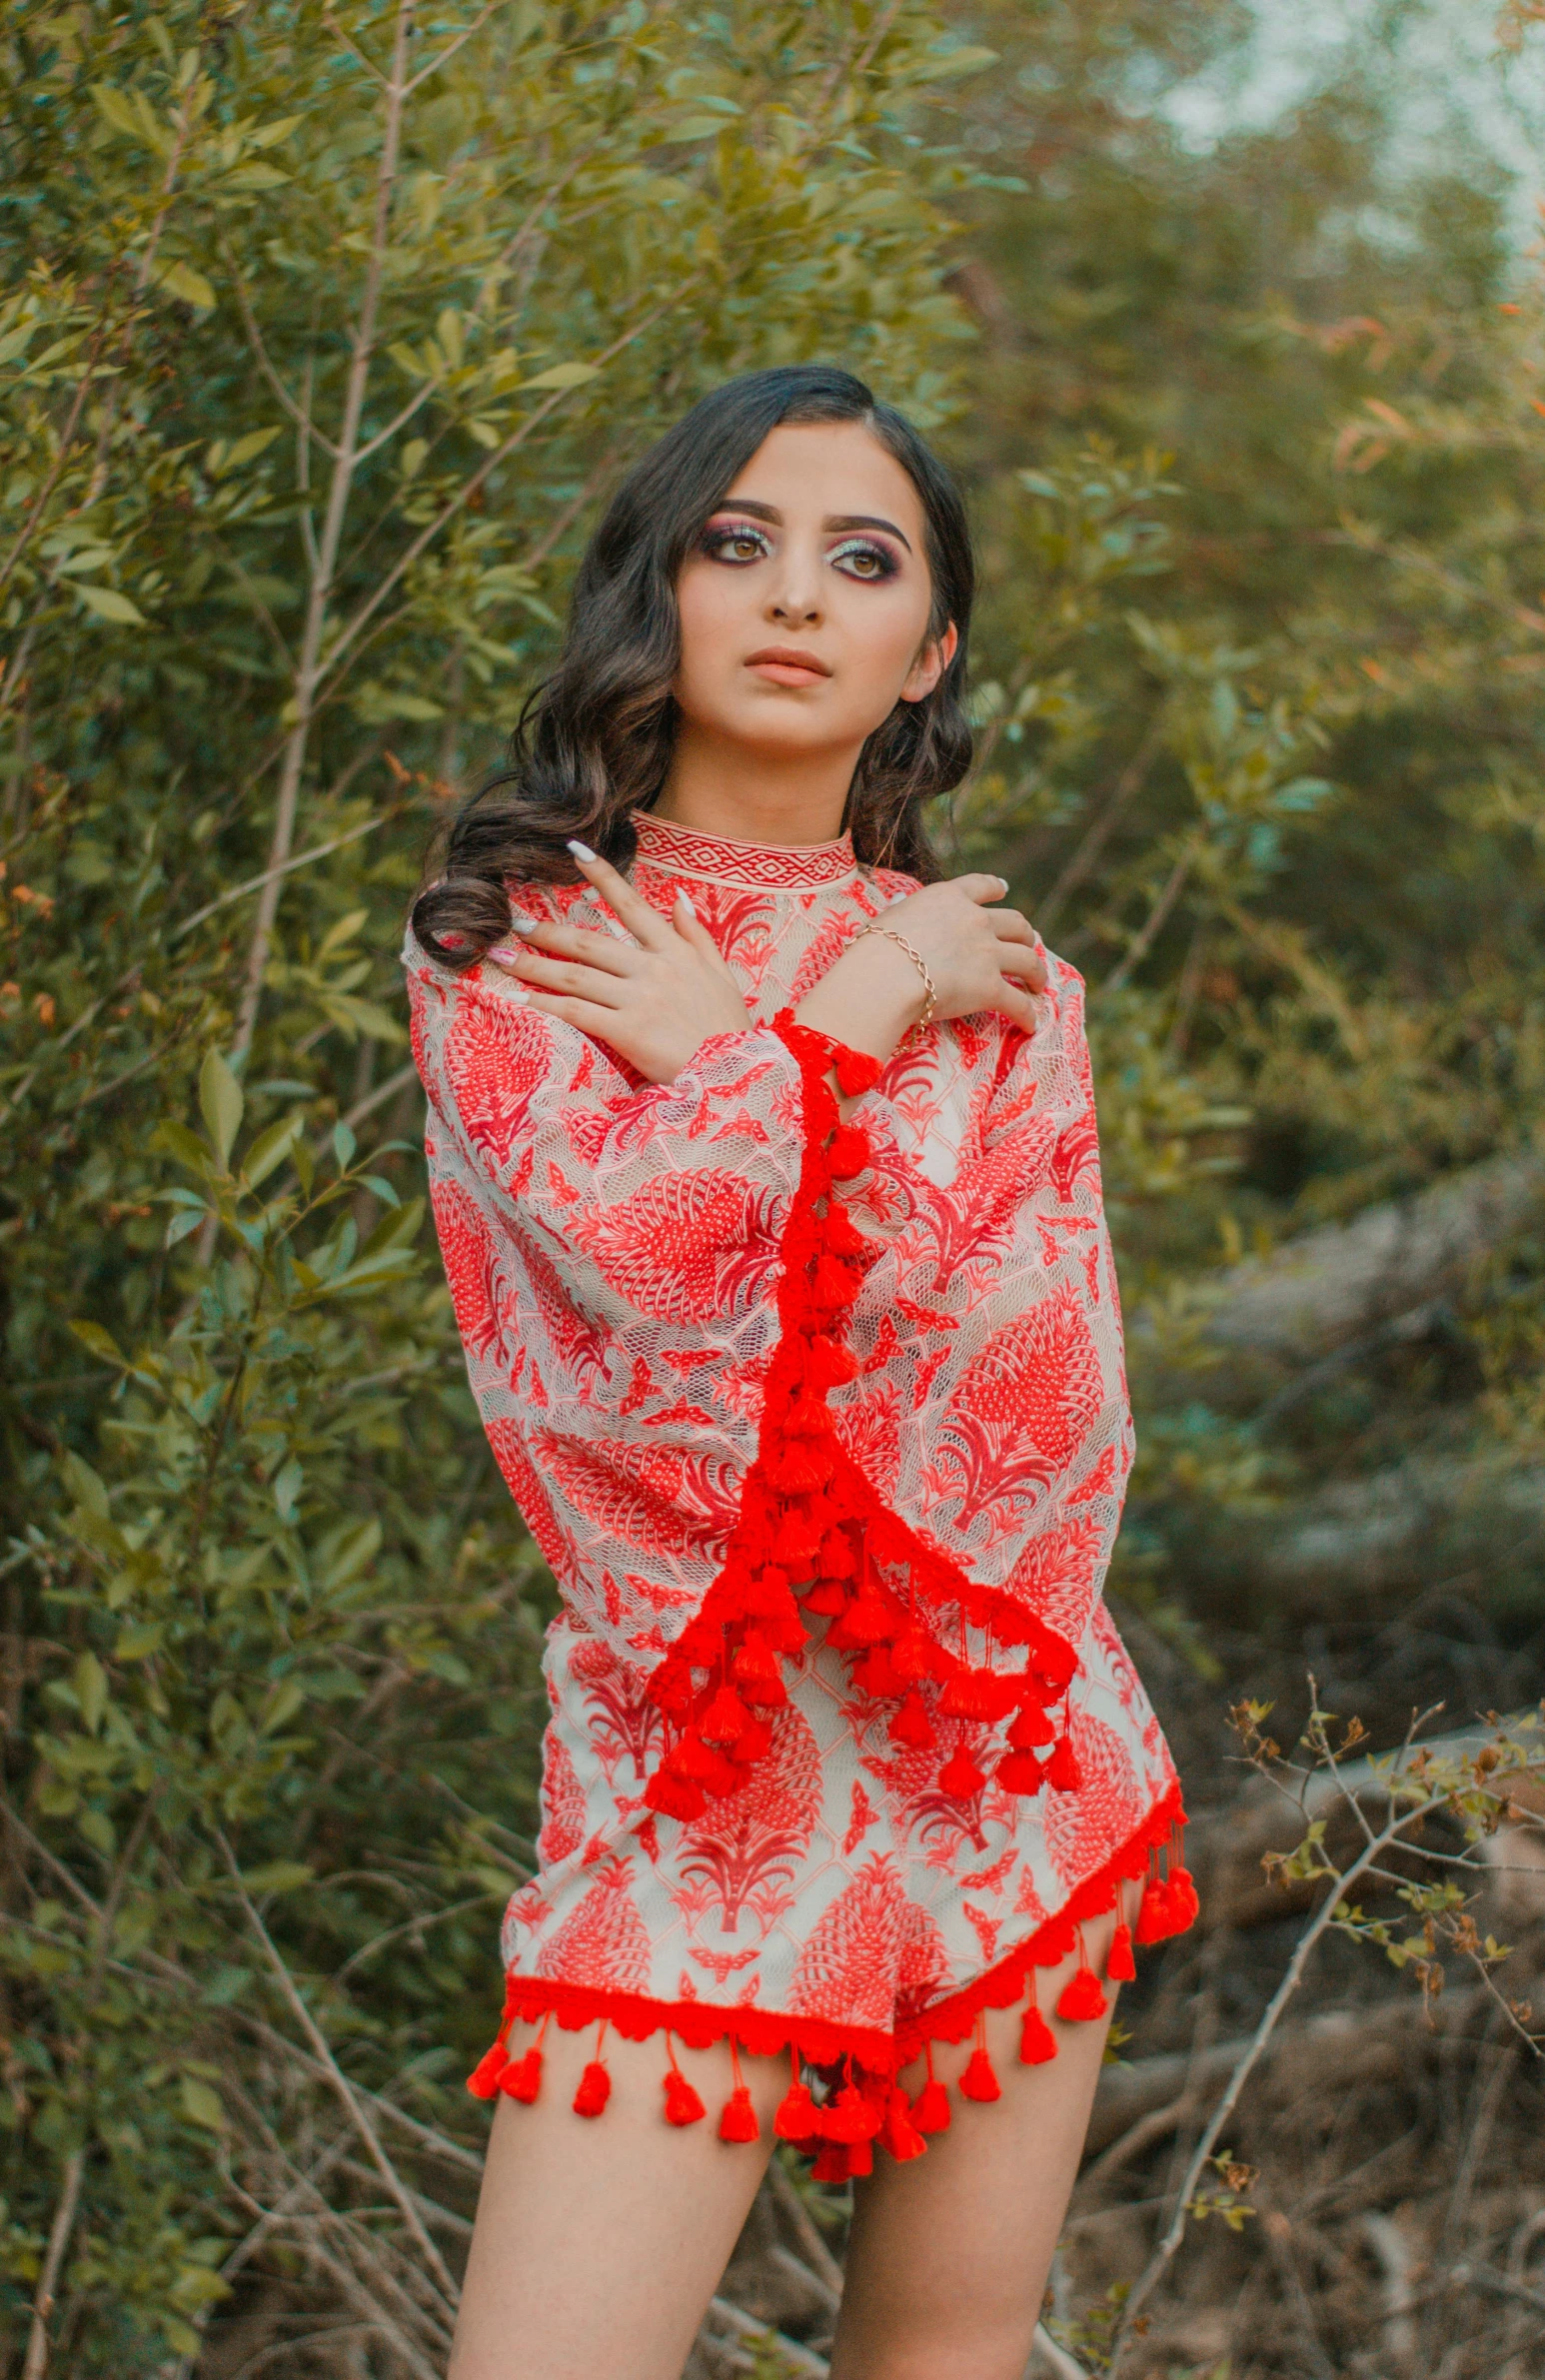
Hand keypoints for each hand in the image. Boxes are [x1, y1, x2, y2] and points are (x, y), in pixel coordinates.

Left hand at [487, 842, 750, 1084]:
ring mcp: (639, 999)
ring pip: (574, 975)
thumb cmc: (728, 1030)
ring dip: (533, 965)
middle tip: (514, 923)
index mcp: (674, 952)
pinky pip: (577, 1012)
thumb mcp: (721, 975)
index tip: (573, 850)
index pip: (631, 905)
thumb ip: (697, 935)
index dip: (602, 875)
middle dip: (547, 930)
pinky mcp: (627, 1031)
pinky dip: (546, 1004)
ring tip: (502, 958)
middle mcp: (653, 969)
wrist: (735, 1077)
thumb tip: (679, 898)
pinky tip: (522, 999)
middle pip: (587, 943)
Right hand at [875, 874, 1046, 1027]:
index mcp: (948, 899)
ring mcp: (986, 953)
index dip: (996, 888)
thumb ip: (904, 911)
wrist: (883, 976)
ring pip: (1028, 960)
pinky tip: (1031, 1024)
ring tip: (1039, 985)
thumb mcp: (888, 917)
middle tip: (1028, 946)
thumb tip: (900, 905)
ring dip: (1037, 973)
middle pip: (1016, 923)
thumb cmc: (873, 948)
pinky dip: (1028, 1014)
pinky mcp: (990, 988)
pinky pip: (1018, 1003)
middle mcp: (975, 920)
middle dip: (1026, 936)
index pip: (981, 885)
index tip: (1005, 890)